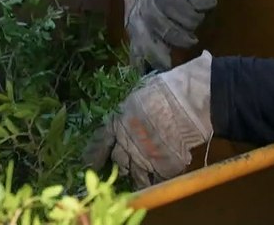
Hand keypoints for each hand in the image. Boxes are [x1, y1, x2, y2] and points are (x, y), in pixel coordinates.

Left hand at [84, 51, 212, 189]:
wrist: (185, 104)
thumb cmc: (162, 91)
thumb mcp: (138, 95)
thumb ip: (131, 108)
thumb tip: (131, 107)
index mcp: (117, 125)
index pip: (99, 143)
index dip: (93, 155)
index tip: (88, 164)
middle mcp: (126, 146)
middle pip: (118, 161)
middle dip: (120, 164)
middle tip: (122, 167)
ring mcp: (144, 160)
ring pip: (137, 176)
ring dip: (138, 177)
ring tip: (141, 177)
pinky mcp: (163, 170)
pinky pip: (158, 181)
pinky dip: (159, 180)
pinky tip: (161, 178)